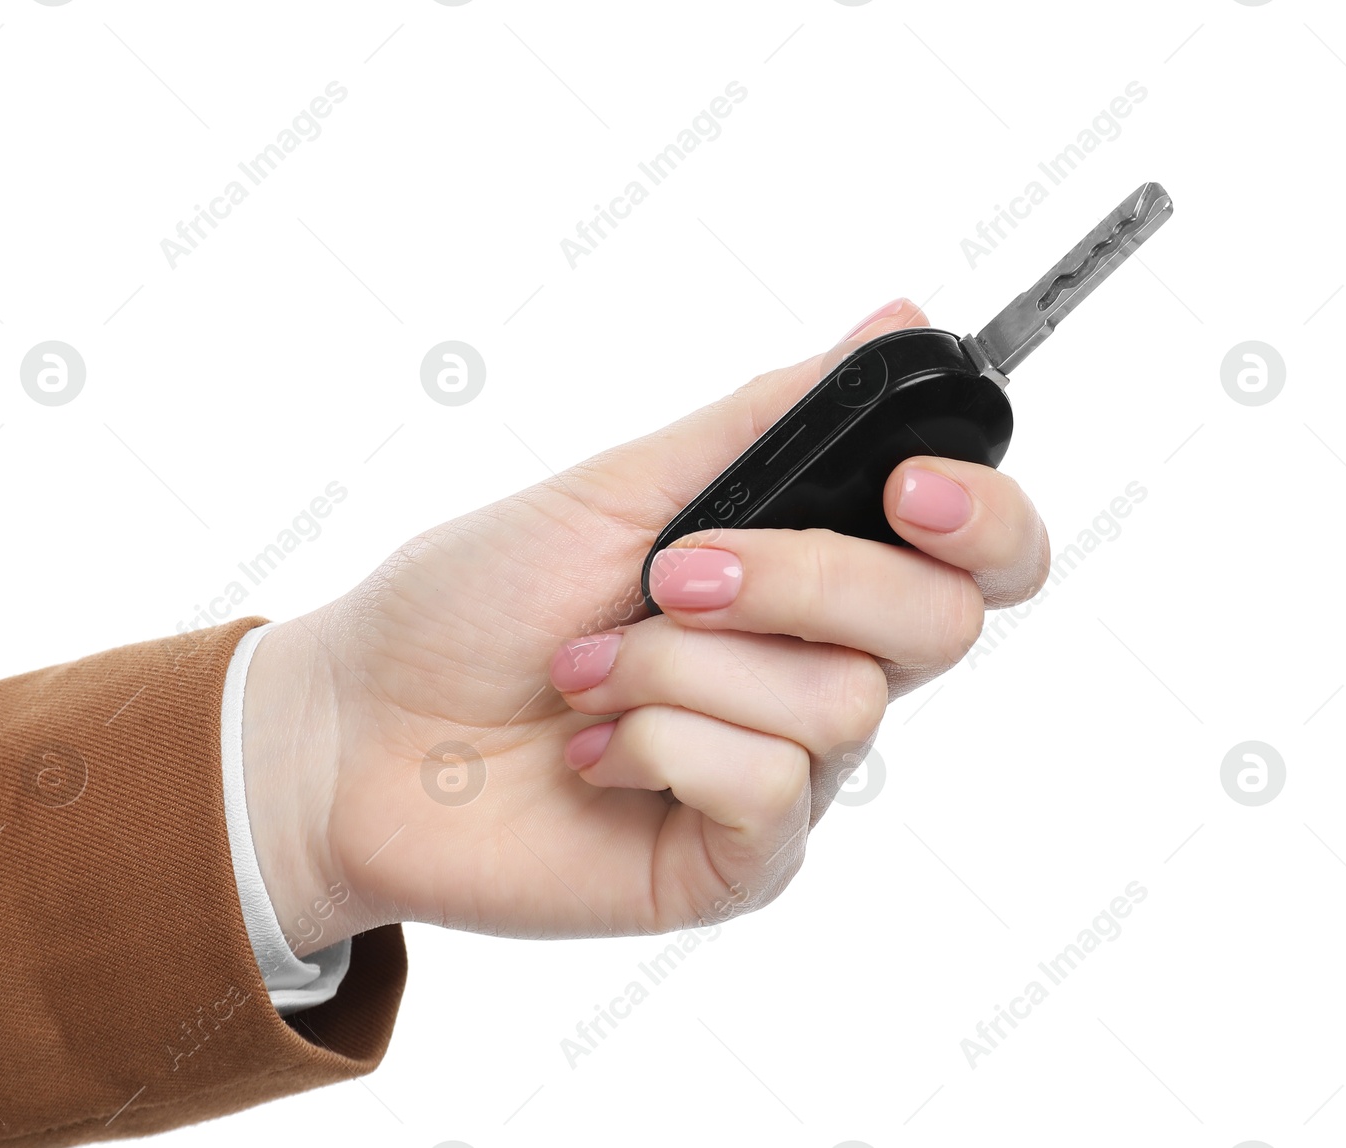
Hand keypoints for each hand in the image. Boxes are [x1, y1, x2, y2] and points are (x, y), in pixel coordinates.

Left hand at [242, 300, 1049, 954]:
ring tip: (585, 671)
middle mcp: (816, 673)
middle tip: (668, 574)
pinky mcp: (739, 861)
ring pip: (838, 702)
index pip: (979, 558)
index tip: (911, 491)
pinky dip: (660, 743)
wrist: (360, 730)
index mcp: (806, 577)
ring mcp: (785, 775)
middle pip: (936, 623)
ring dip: (682, 664)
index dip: (986, 518)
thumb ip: (764, 417)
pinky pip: (769, 789)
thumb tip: (899, 315)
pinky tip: (592, 751)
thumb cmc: (475, 602)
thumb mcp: (618, 486)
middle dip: (800, 577)